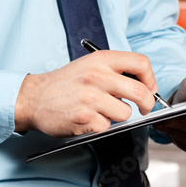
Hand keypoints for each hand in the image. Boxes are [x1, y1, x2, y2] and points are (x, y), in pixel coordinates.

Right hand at [15, 51, 157, 136]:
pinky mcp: (85, 118)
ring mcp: (91, 98)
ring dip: (117, 116)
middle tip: (143, 108)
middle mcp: (98, 76)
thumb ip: (114, 71)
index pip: (141, 63)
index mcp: (101, 60)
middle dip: (147, 104)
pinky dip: (100, 126)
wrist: (34, 98)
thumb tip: (142, 85)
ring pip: (125, 113)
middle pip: (140, 91)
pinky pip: (107, 126)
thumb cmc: (63, 84)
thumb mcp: (89, 65)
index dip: (151, 79)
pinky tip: (87, 118)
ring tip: (100, 111)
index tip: (149, 89)